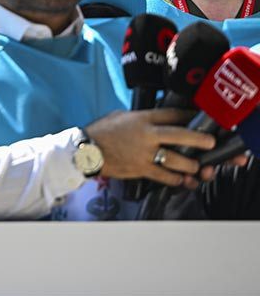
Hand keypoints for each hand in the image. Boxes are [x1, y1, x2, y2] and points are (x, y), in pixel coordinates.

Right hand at [86, 109, 217, 187]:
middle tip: (211, 143)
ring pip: (178, 161)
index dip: (190, 116)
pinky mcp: (141, 169)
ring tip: (197, 167)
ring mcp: (145, 154)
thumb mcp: (121, 116)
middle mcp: (146, 135)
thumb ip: (141, 117)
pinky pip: (166, 177)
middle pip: (181, 136)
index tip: (200, 118)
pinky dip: (177, 180)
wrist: (85, 151)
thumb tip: (157, 119)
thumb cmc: (101, 132)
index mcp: (142, 118)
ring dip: (191, 166)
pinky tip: (183, 180)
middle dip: (199, 140)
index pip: (173, 114)